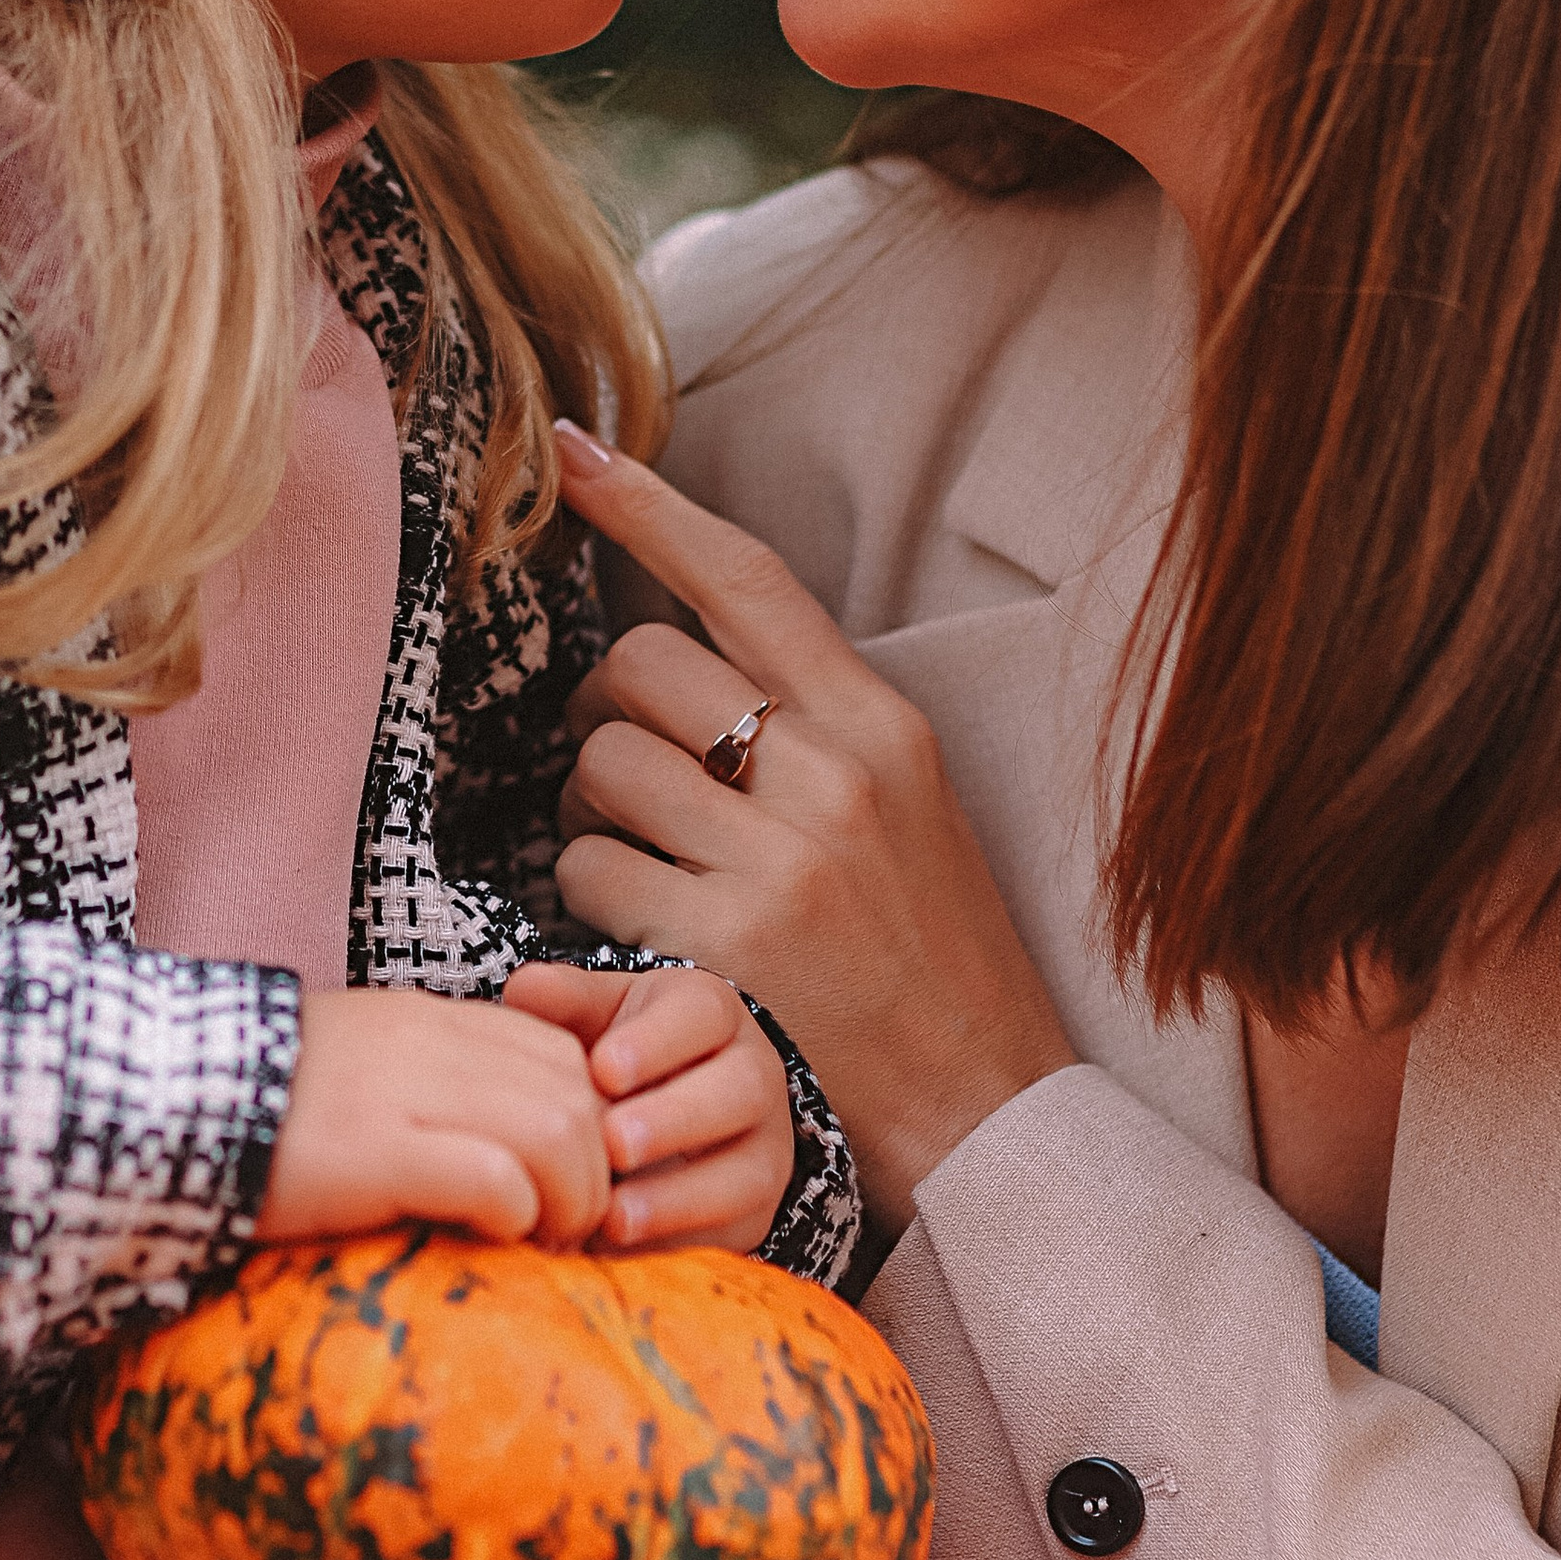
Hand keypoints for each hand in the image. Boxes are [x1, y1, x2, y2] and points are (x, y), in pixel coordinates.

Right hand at [255, 985, 611, 1248]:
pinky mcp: (376, 1150)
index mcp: (428, 1020)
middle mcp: (430, 1041)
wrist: (162, 1103)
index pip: (563, 1054)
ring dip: (571, 1200)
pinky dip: (517, 1215)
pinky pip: (497, 1176)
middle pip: (579, 1093)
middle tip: (567, 1232)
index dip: (591, 1127)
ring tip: (539, 1244)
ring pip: (561, 1129)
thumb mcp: (359, 1072)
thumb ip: (430, 1086)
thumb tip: (501, 1150)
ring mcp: (406, 1089)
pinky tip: (493, 1240)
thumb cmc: (259, 1109)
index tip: (569, 1188)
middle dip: (597, 1173)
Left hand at [503, 961, 793, 1253]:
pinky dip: (677, 1245)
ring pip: (747, 1172)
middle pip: (738, 1091)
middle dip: (675, 1119)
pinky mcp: (755, 1212)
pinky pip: (731, 1234)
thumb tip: (522, 989)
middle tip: (613, 1143)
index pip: (699, 1016)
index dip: (655, 1043)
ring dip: (681, 1197)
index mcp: (711, 1013)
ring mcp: (763, 1149)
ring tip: (615, 1216)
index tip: (603, 1071)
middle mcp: (754, 1075)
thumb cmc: (621, 1051)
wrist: (670, 1111)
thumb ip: (564, 1001)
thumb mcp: (598, 1014)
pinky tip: (621, 1252)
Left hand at [549, 420, 1076, 1231]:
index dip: (649, 505)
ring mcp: (775, 864)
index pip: (745, 578)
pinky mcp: (721, 949)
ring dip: (588, 805)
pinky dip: (587, 888)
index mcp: (880, 723)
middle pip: (640, 665)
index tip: (574, 454)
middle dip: (604, 707)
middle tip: (627, 764)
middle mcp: (831, 776)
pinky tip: (636, 918)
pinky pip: (588, 870)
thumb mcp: (908, 800)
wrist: (986, 1104)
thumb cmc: (933, 948)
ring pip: (601, 766)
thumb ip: (813, 716)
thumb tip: (684, 634)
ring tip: (637, 848)